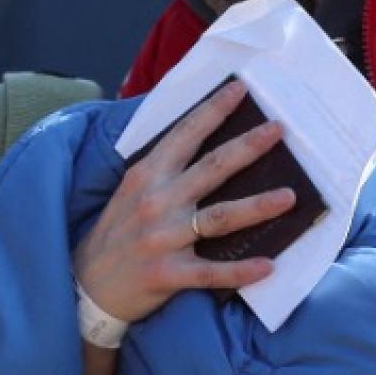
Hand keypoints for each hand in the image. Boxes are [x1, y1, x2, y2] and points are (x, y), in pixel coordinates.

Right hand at [71, 78, 296, 326]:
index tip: (241, 88)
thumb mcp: (131, 190)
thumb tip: (203, 141)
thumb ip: (162, 168)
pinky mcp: (167, 274)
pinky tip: (268, 266)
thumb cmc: (117, 234)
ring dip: (257, 206)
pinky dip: (240, 271)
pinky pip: (210, 272)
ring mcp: (162, 238)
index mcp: (147, 175)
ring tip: (289, 197)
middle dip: (248, 146)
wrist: (86, 286)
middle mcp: (156, 201)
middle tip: (279, 129)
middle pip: (211, 168)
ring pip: (218, 218)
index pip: (185, 135)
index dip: (213, 110)